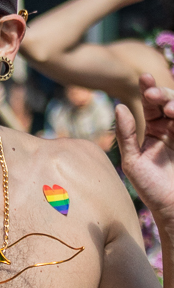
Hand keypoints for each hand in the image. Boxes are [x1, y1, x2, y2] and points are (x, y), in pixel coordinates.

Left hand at [116, 74, 173, 230]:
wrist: (172, 208)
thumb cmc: (150, 189)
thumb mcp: (133, 162)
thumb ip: (126, 135)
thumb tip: (118, 106)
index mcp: (152, 131)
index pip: (150, 105)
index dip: (148, 89)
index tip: (144, 79)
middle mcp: (169, 129)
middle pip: (168, 101)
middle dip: (162, 93)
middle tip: (153, 93)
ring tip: (167, 108)